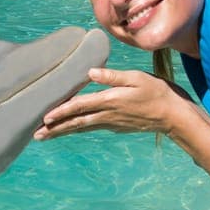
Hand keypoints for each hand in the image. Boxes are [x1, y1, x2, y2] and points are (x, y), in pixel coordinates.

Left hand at [33, 67, 185, 139]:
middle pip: (76, 123)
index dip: (61, 112)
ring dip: (63, 131)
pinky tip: (70, 129)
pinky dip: (77, 129)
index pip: (80, 107)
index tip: (44, 118)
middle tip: (36, 135)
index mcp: (110, 101)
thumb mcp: (137, 78)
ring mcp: (111, 123)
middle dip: (55, 129)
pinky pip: (91, 128)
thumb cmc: (158, 92)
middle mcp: (107, 115)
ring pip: (82, 128)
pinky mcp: (116, 126)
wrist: (174, 116)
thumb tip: (90, 73)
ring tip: (46, 136)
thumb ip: (113, 76)